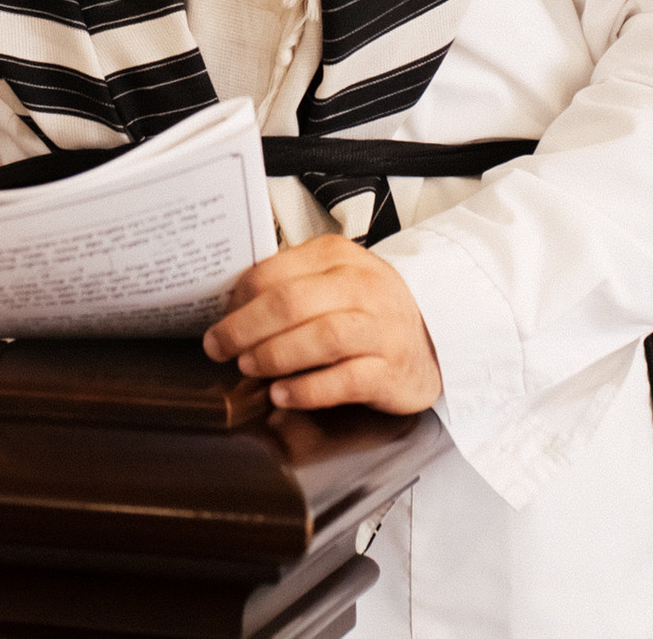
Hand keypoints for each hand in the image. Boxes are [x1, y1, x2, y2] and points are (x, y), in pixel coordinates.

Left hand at [202, 235, 442, 413]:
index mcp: (339, 257)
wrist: (432, 339)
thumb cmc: (369, 312)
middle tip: (219, 347)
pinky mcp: (390, 371)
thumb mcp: (334, 281)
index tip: (220, 318)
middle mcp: (362, 287)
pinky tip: (282, 395)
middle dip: (245, 328)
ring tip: (249, 367)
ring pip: (320, 337)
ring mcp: (379, 329)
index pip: (276, 271)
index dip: (239, 297)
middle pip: (292, 303)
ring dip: (275, 355)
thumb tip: (231, 308)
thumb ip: (290, 286)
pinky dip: (307, 389)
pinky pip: (345, 380)